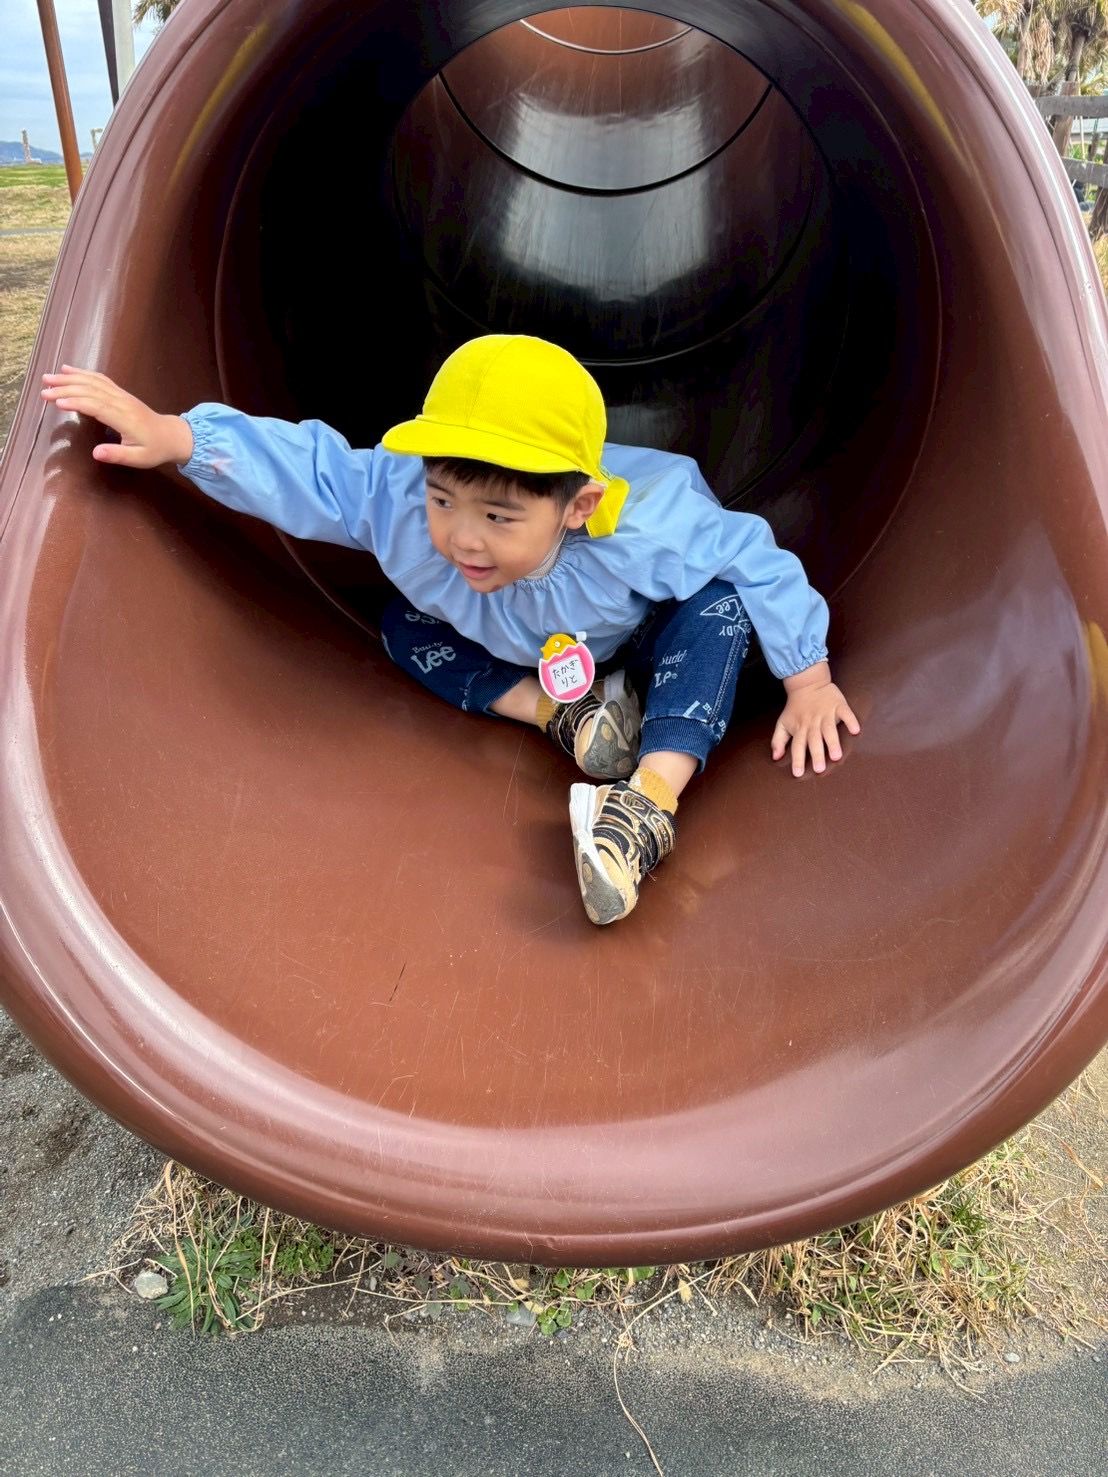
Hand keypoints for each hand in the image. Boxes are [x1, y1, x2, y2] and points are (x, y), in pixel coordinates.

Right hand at [41, 366, 192, 468]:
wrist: (171, 436)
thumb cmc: (154, 449)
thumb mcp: (139, 458)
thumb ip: (117, 455)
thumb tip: (96, 453)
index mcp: (125, 418)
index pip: (97, 406)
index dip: (77, 402)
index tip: (57, 402)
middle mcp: (121, 402)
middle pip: (90, 391)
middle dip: (65, 389)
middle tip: (43, 391)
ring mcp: (121, 395)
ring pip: (93, 381)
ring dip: (69, 378)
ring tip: (48, 378)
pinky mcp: (120, 392)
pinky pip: (100, 379)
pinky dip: (82, 373)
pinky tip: (67, 369)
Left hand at [771, 661, 860, 776]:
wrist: (807, 683)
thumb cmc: (795, 708)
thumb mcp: (783, 723)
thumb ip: (778, 740)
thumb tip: (775, 757)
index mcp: (800, 729)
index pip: (797, 746)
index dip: (797, 759)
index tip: (798, 774)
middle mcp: (813, 723)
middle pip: (814, 740)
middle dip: (816, 754)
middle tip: (819, 769)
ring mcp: (826, 714)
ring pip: (829, 729)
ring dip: (833, 742)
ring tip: (836, 756)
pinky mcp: (838, 705)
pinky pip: (845, 713)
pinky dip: (850, 721)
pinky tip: (855, 731)